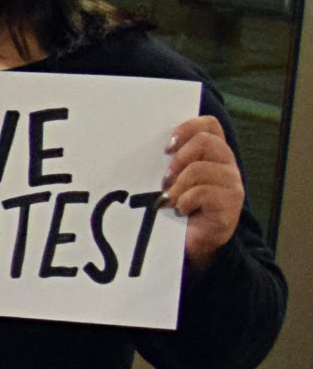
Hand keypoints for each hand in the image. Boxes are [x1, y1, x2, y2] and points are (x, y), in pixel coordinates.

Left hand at [165, 114, 245, 268]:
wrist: (192, 243)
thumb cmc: (178, 208)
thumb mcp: (171, 180)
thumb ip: (166, 162)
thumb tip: (136, 146)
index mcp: (213, 153)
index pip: (209, 125)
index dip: (188, 128)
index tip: (166, 146)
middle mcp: (226, 164)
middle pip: (206, 142)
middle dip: (179, 159)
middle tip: (165, 179)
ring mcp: (231, 183)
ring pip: (201, 168)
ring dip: (178, 184)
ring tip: (169, 199)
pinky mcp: (230, 203)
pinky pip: (203, 192)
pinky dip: (185, 201)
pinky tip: (180, 210)